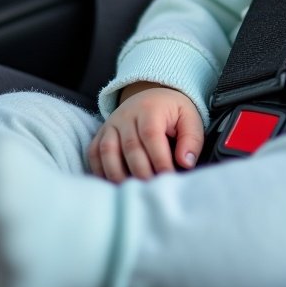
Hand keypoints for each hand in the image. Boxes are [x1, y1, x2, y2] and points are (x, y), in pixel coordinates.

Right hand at [88, 83, 204, 182]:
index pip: (151, 136)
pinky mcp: (101, 133)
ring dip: (118, 174)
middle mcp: (127, 115)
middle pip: (130, 147)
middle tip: (152, 189)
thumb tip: (186, 163)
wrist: (153, 96)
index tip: (168, 178)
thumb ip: (191, 140)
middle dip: (141, 172)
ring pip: (107, 151)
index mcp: (151, 109)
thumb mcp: (190, 119)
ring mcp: (111, 124)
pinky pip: (94, 153)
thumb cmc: (174, 113)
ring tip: (133, 190)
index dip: (159, 160)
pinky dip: (100, 171)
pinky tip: (113, 184)